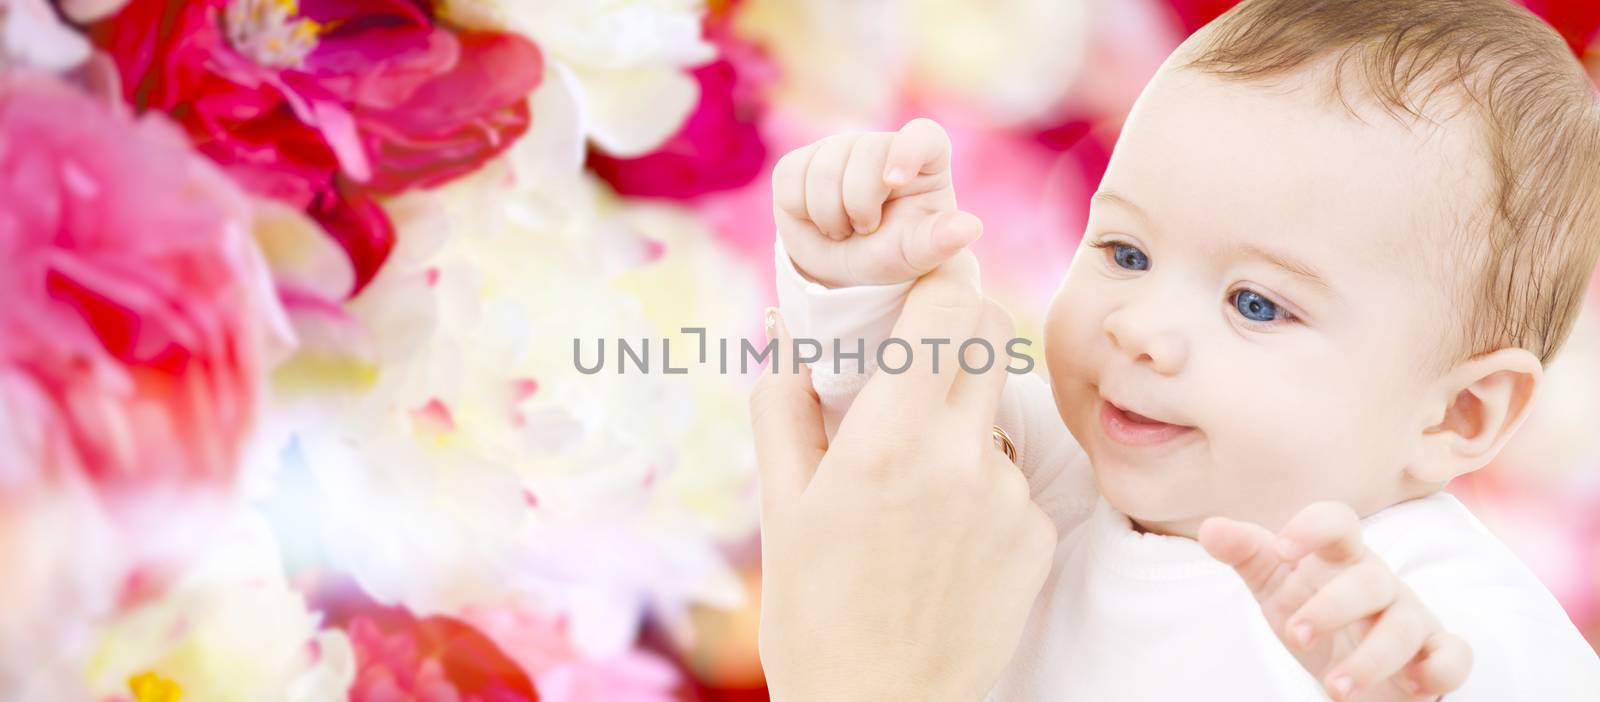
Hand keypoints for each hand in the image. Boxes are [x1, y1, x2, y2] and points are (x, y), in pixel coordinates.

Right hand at [751, 254, 1055, 701]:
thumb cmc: (813, 615)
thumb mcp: (780, 507)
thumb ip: (784, 406)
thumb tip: (789, 339)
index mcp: (888, 440)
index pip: (947, 306)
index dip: (933, 281)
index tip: (913, 287)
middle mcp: (961, 457)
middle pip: (988, 335)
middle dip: (951, 333)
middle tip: (912, 364)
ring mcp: (1009, 498)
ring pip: (997, 408)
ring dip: (961, 417)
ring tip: (913, 484)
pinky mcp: (1038, 537)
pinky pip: (1014, 475)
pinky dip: (981, 483)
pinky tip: (943, 533)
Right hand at [771, 117, 982, 287]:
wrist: (842, 270)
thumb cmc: (890, 255)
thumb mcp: (916, 255)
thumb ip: (939, 241)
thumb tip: (970, 227)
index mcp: (925, 160)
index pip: (923, 135)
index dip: (907, 150)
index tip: (894, 181)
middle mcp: (882, 146)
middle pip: (864, 152)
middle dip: (859, 204)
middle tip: (865, 230)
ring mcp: (839, 148)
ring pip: (823, 168)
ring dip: (829, 214)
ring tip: (842, 230)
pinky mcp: (801, 160)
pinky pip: (791, 177)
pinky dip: (801, 210)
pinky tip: (816, 220)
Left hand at [1200, 502, 1472, 701]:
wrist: (1351, 666)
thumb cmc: (1312, 613)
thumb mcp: (1274, 586)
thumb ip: (1247, 555)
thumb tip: (1211, 528)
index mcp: (1340, 557)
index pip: (1338, 521)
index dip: (1313, 527)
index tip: (1281, 550)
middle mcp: (1379, 581)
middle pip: (1369, 580)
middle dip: (1332, 608)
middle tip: (1295, 637)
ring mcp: (1412, 616)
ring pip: (1405, 625)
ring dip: (1372, 658)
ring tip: (1334, 688)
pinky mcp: (1436, 652)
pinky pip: (1453, 654)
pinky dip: (1440, 669)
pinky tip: (1411, 686)